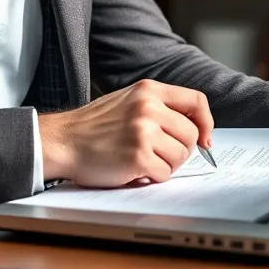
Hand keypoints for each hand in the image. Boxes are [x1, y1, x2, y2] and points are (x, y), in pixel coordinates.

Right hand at [38, 79, 213, 186]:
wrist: (62, 140)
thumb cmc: (93, 125)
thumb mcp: (127, 100)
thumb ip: (158, 106)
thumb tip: (193, 127)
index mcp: (148, 90)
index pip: (196, 101)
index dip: (206, 123)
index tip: (204, 138)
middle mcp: (149, 107)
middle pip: (191, 135)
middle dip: (179, 150)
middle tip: (157, 154)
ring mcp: (144, 131)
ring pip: (180, 156)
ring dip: (165, 165)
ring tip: (141, 160)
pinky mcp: (139, 156)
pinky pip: (164, 174)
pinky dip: (151, 178)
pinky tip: (133, 170)